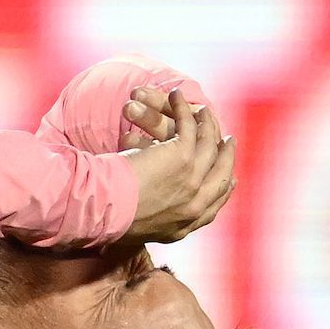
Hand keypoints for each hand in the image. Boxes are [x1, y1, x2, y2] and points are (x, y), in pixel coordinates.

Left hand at [118, 89, 235, 243]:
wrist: (100, 210)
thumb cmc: (106, 219)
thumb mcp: (133, 231)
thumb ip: (148, 225)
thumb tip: (142, 228)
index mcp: (181, 229)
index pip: (211, 209)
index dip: (222, 191)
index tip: (229, 179)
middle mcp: (193, 208)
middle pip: (222, 177)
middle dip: (228, 157)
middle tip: (229, 141)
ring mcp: (192, 180)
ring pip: (211, 147)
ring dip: (209, 125)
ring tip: (205, 112)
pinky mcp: (182, 156)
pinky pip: (191, 127)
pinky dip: (185, 109)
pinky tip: (178, 97)